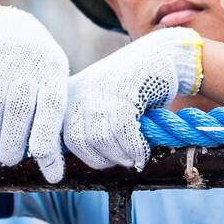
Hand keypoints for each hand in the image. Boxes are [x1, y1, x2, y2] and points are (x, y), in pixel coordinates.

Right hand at [0, 6, 69, 182]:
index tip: (43, 162)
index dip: (46, 137)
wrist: (7, 25)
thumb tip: (53, 175)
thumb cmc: (36, 73)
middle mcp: (27, 66)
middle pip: (19, 109)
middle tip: (9, 159)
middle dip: (13, 142)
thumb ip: (52, 127)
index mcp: (53, 74)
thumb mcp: (53, 87)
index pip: (52, 107)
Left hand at [63, 27, 203, 170]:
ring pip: (100, 139)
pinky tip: (144, 150)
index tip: (88, 167)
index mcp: (68, 98)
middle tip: (124, 158)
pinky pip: (123, 132)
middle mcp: (77, 92)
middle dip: (104, 159)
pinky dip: (136, 149)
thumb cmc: (134, 92)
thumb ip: (91, 130)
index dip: (79, 157)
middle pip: (78, 142)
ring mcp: (98, 90)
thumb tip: (93, 163)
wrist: (160, 56)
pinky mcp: (121, 90)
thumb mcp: (103, 108)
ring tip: (136, 154)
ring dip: (122, 156)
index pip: (63, 139)